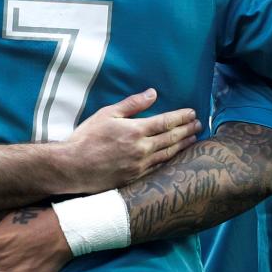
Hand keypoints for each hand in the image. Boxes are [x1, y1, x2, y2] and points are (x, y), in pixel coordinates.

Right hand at [60, 89, 199, 192]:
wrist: (73, 167)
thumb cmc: (86, 138)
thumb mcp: (107, 114)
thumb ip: (132, 104)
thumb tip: (152, 93)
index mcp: (136, 130)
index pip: (166, 122)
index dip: (181, 117)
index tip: (192, 113)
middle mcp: (142, 149)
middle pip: (171, 138)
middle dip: (187, 130)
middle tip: (198, 125)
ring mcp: (140, 165)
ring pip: (168, 154)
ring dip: (183, 146)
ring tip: (193, 139)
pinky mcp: (135, 178)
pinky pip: (158, 168)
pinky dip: (170, 161)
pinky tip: (175, 157)